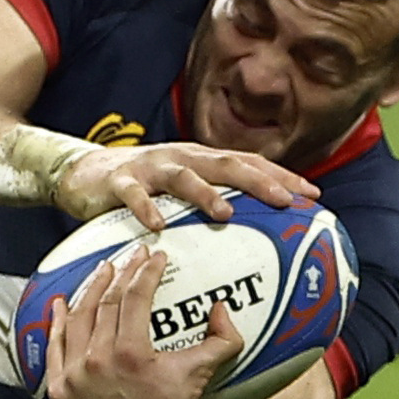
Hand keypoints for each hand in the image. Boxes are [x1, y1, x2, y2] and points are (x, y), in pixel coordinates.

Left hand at [40, 244, 237, 398]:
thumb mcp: (200, 378)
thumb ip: (222, 341)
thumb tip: (221, 307)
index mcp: (130, 355)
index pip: (134, 297)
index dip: (146, 272)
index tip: (155, 256)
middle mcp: (97, 361)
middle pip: (105, 303)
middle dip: (120, 274)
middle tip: (131, 256)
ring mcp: (73, 376)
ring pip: (78, 319)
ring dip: (90, 290)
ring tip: (103, 271)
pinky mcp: (59, 390)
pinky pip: (54, 347)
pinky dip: (57, 322)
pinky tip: (62, 303)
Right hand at [54, 141, 314, 232]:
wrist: (84, 173)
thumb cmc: (144, 189)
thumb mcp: (182, 193)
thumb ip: (213, 205)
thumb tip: (258, 242)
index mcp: (201, 160)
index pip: (249, 163)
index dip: (281, 176)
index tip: (314, 196)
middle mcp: (182, 157)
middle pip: (227, 164)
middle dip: (259, 181)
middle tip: (285, 201)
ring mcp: (150, 166)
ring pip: (183, 176)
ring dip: (206, 193)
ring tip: (226, 213)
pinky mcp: (119, 181)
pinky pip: (133, 195)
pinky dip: (146, 208)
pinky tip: (157, 226)